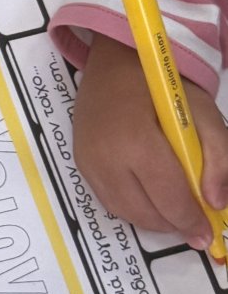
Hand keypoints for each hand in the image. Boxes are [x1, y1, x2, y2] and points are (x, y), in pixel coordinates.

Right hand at [72, 33, 227, 245]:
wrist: (116, 59)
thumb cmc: (163, 84)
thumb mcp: (204, 113)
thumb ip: (219, 157)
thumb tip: (216, 202)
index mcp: (137, 140)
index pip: (168, 196)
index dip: (190, 219)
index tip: (207, 235)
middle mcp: (106, 155)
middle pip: (144, 211)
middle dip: (173, 224)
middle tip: (194, 227)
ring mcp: (88, 160)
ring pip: (124, 211)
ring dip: (152, 219)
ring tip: (173, 212)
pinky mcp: (79, 161)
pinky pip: (108, 199)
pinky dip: (132, 207)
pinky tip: (149, 196)